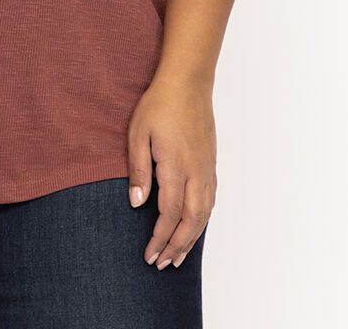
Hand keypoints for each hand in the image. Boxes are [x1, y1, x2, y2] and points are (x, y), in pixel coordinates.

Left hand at [126, 73, 216, 268]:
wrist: (188, 83)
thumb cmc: (159, 104)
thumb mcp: (138, 133)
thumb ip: (138, 169)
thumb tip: (136, 203)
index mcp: (176, 167)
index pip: (169, 214)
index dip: (159, 238)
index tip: (149, 255)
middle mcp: (197, 173)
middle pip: (191, 222)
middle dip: (176, 246)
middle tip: (162, 264)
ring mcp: (207, 169)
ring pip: (204, 214)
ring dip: (191, 238)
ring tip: (178, 256)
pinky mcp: (211, 163)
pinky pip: (210, 200)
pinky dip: (202, 221)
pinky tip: (194, 226)